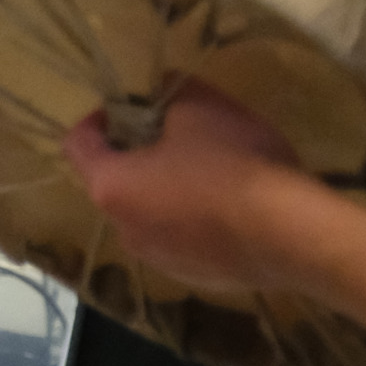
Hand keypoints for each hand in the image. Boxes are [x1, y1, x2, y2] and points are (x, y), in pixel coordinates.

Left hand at [63, 81, 318, 293]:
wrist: (289, 234)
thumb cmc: (233, 164)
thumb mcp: (201, 109)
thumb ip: (172, 93)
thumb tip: (164, 88)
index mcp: (110, 187)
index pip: (77, 145)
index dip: (95, 120)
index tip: (122, 109)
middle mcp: (122, 229)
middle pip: (113, 183)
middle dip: (136, 156)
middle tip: (172, 136)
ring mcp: (155, 259)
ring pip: (147, 214)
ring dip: (163, 191)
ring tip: (205, 172)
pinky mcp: (189, 277)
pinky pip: (179, 240)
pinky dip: (190, 221)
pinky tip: (228, 209)